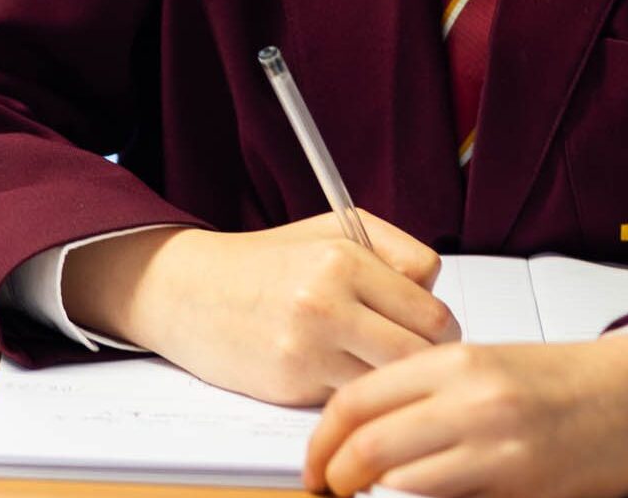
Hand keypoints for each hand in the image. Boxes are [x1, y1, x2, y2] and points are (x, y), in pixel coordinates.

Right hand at [62, 212, 456, 404]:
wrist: (189, 291)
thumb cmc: (264, 262)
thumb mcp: (331, 230)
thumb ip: (393, 251)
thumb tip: (436, 291)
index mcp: (342, 258)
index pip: (432, 309)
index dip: (438, 325)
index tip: (426, 328)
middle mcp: (326, 302)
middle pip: (421, 352)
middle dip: (425, 359)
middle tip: (410, 355)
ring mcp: (307, 347)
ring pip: (390, 382)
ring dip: (389, 379)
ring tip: (370, 361)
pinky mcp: (292, 383)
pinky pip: (351, 398)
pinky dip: (352, 390)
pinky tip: (333, 370)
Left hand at [303, 334, 627, 496]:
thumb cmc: (556, 380)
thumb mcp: (479, 365)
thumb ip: (420, 393)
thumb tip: (356, 436)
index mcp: (452, 363)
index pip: (355, 403)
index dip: (320, 442)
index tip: (313, 466)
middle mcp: (471, 403)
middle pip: (368, 449)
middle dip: (335, 480)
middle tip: (329, 491)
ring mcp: (500, 451)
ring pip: (403, 486)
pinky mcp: (525, 488)